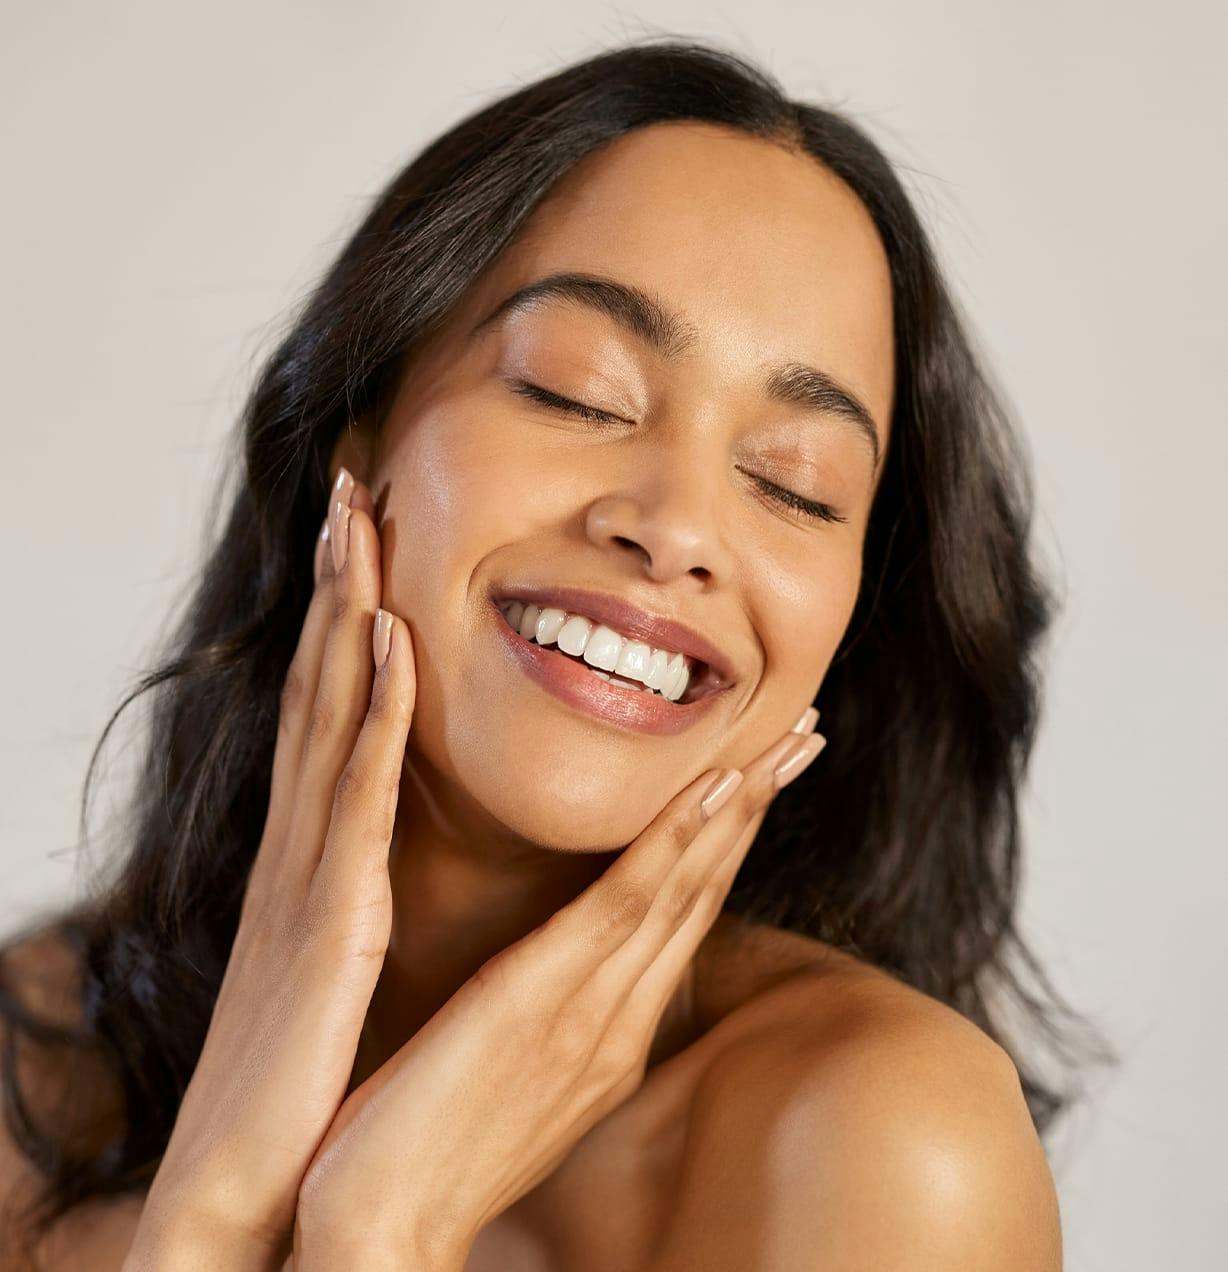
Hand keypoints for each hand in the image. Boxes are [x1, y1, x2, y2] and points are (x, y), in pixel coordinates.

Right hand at [124, 467, 415, 1269]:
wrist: (250, 1192)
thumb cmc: (300, 1080)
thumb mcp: (328, 962)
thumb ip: (347, 893)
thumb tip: (369, 849)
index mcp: (312, 856)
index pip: (329, 712)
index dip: (343, 620)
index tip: (366, 541)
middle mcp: (301, 844)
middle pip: (321, 685)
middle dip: (336, 581)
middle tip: (354, 486)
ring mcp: (309, 870)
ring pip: (331, 712)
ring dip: (348, 609)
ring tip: (361, 519)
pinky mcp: (330, 912)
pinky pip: (357, 791)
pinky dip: (373, 707)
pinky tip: (391, 636)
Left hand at [292, 705, 825, 1267]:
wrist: (383, 1225)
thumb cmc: (430, 1143)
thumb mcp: (507, 1074)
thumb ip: (550, 1017)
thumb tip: (560, 969)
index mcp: (612, 1034)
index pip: (684, 918)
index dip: (728, 842)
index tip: (756, 776)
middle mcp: (622, 1019)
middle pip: (705, 893)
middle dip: (758, 809)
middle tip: (803, 737)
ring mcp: (593, 1011)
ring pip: (684, 888)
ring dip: (738, 808)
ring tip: (782, 742)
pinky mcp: (546, 1000)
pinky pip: (627, 906)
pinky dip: (677, 843)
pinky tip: (713, 790)